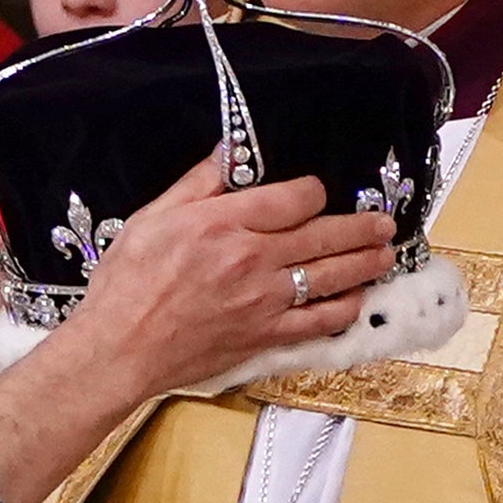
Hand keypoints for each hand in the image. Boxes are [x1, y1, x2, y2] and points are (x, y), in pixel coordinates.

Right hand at [35, 152, 403, 412]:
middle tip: (384, 223)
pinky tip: (355, 300)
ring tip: (384, 255)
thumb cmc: (127, 284)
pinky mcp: (265, 336)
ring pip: (332, 277)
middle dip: (361, 227)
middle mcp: (254, 260)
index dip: (313, 192)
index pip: (295, 199)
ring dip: (365, 264)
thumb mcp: (152, 218)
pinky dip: (344, 310)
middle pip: (325, 236)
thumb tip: (228, 151)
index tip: (315, 193)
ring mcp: (265, 302)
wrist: (119, 350)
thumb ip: (197, 184)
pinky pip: (319, 322)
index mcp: (226, 224)